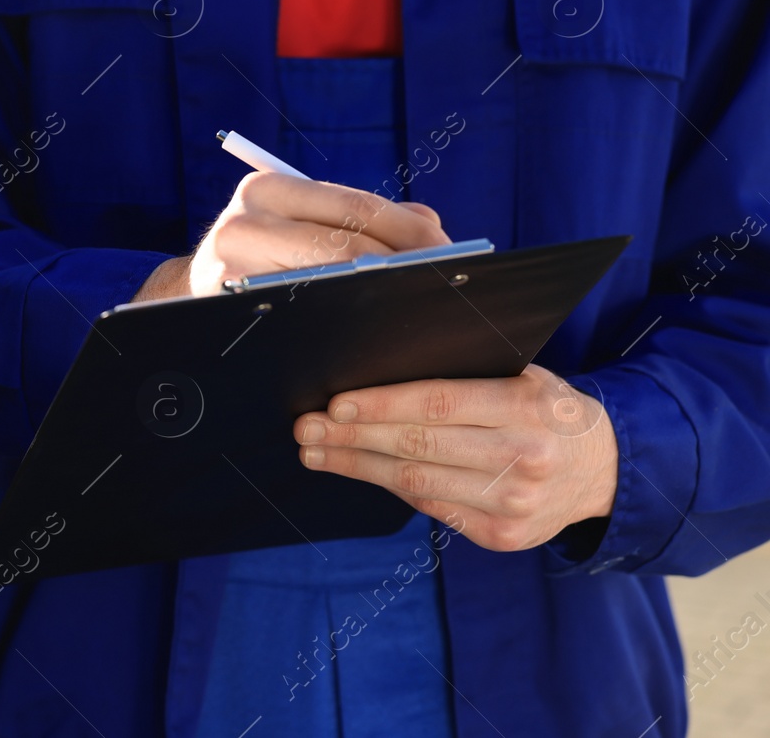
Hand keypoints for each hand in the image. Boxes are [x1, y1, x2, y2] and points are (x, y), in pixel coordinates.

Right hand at [132, 172, 450, 300]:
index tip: (454, 254)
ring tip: (420, 310)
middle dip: (405, 267)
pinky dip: (342, 321)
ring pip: (327, 280)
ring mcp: (232, 260)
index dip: (412, 233)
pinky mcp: (230, 302)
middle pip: (346, 244)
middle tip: (448, 290)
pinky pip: (302, 314)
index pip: (358, 207)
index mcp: (270, 186)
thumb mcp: (304, 224)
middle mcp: (245, 215)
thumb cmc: (265, 257)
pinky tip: (374, 332)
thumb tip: (432, 224)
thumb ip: (364, 219)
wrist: (194, 292)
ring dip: (379, 298)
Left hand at [293, 364, 618, 551]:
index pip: (437, 405)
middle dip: (353, 437)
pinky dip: (391, 486)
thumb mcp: (524, 378)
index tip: (334, 404)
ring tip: (316, 452)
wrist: (606, 470)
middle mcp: (522, 459)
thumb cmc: (548, 410)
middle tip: (306, 428)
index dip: (380, 406)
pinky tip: (361, 470)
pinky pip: (432, 508)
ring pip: (416, 484)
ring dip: (358, 466)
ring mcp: (512, 504)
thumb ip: (466, 378)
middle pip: (418, 447)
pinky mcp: (502, 536)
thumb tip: (379, 375)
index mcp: (525, 409)